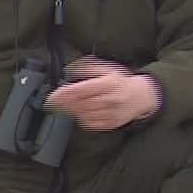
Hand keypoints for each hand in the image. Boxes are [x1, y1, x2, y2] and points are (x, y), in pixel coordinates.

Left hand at [45, 57, 159, 130]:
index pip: (79, 91)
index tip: (51, 97)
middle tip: (53, 104)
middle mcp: (108, 100)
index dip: (62, 95)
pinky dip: (81, 119)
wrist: (142, 97)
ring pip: (82, 115)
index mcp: (107, 84)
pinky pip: (90, 124)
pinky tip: (80, 113)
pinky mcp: (110, 124)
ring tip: (66, 107)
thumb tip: (70, 69)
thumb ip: (88, 68)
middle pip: (78, 104)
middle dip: (63, 104)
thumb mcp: (106, 69)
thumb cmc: (121, 82)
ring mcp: (110, 113)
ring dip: (71, 112)